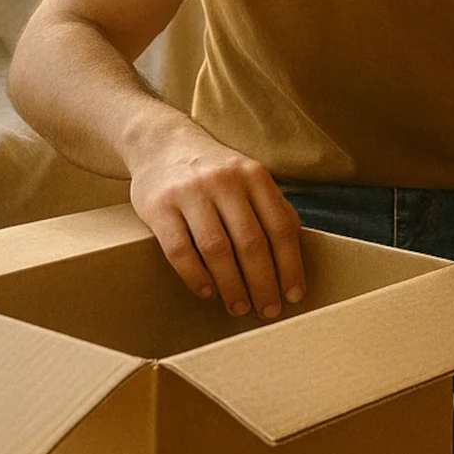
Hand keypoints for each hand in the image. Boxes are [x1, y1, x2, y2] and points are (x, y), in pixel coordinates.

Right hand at [128, 127, 305, 320]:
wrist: (160, 143)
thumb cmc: (213, 170)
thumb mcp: (246, 176)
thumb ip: (269, 208)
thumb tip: (293, 257)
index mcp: (254, 176)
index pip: (281, 227)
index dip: (290, 265)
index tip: (294, 295)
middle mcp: (225, 182)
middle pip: (251, 242)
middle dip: (263, 282)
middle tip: (267, 311)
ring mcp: (191, 193)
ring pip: (217, 249)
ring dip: (231, 285)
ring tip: (239, 307)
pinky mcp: (159, 206)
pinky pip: (179, 250)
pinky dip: (195, 276)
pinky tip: (207, 292)